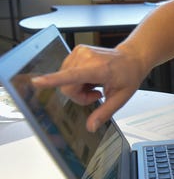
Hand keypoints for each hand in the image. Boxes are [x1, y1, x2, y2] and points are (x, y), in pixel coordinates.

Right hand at [30, 44, 147, 131]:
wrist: (131, 58)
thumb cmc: (128, 75)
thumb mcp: (121, 98)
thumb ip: (104, 113)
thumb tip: (91, 126)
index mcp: (99, 68)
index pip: (73, 75)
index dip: (53, 80)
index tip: (37, 82)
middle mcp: (87, 57)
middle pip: (67, 87)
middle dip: (79, 96)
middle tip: (96, 94)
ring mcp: (80, 52)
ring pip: (66, 81)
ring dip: (78, 88)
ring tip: (95, 84)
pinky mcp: (75, 52)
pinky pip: (67, 73)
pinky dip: (77, 80)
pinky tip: (90, 78)